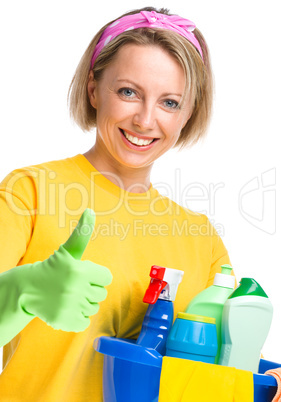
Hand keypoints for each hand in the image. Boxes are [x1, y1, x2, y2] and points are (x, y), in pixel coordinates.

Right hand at [19, 208, 111, 331]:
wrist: (27, 289)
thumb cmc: (53, 267)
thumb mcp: (68, 250)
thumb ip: (82, 232)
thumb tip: (91, 211)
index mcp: (80, 270)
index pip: (107, 277)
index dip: (96, 275)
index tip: (83, 274)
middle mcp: (76, 289)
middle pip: (101, 294)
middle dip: (90, 289)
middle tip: (73, 285)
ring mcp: (70, 307)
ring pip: (93, 308)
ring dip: (84, 303)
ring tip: (68, 296)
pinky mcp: (65, 321)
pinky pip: (85, 321)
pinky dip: (77, 317)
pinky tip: (65, 308)